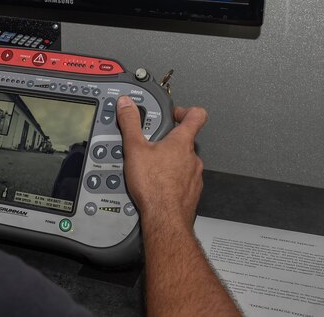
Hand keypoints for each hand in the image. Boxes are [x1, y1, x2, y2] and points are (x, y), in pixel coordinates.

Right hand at [116, 96, 206, 231]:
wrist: (165, 219)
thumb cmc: (154, 187)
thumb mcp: (135, 149)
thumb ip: (130, 123)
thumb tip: (127, 104)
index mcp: (181, 142)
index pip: (196, 116)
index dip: (186, 110)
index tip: (175, 113)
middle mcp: (192, 158)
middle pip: (186, 141)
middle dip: (169, 141)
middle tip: (153, 144)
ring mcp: (194, 176)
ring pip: (184, 162)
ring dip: (170, 161)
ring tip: (151, 167)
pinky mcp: (191, 192)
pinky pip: (183, 180)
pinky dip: (172, 179)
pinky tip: (157, 185)